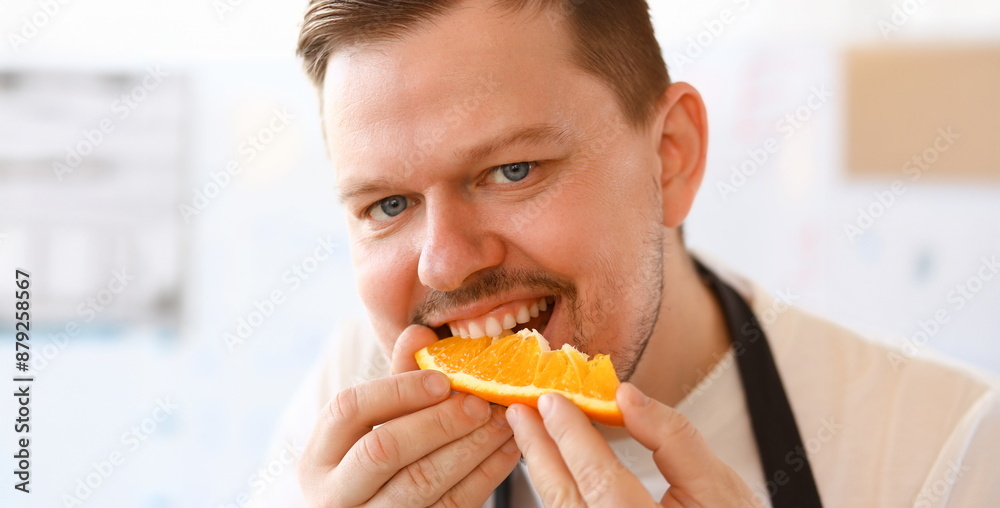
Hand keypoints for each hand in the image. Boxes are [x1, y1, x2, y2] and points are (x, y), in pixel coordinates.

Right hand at [297, 325, 519, 506]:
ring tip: (503, 421)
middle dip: (439, 421)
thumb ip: (396, 382)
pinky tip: (507, 451)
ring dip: (471, 447)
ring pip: (422, 482)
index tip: (442, 379)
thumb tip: (420, 332)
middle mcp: (335, 493)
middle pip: (384, 449)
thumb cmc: (371, 468)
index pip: (349, 410)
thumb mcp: (371, 429)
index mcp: (320, 457)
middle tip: (482, 401)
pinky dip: (485, 476)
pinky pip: (452, 507)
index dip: (397, 390)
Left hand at [506, 383, 758, 506]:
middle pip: (563, 499)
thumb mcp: (720, 486)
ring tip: (533, 436)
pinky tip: (556, 473)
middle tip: (521, 410)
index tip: (552, 399)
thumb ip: (674, 438)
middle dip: (539, 450)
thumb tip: (626, 396)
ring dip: (544, 473)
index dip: (570, 434)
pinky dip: (559, 497)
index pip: (597, 477)